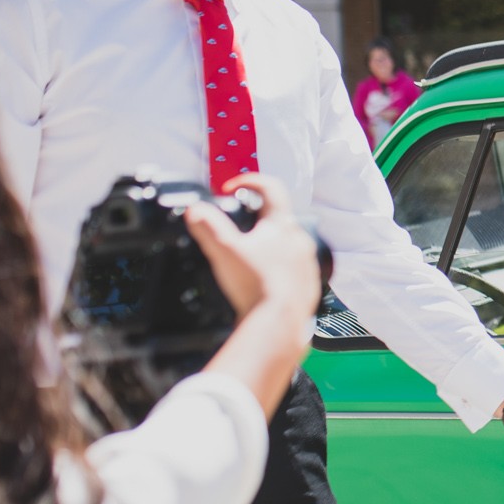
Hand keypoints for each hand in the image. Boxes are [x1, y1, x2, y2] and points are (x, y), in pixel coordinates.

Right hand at [186, 174, 321, 324]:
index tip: (232, 188)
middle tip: (237, 229)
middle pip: (279, 218)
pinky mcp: (310, 284)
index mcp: (282, 225)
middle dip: (257, 220)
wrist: (280, 322)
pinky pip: (294, 270)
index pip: (271, 188)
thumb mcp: (224, 251)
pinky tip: (262, 281)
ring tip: (248, 259)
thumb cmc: (256, 286)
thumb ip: (207, 227)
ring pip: (288, 245)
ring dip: (269, 246)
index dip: (249, 181)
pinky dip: (278, 270)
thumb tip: (194, 210)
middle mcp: (301, 240)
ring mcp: (308, 263)